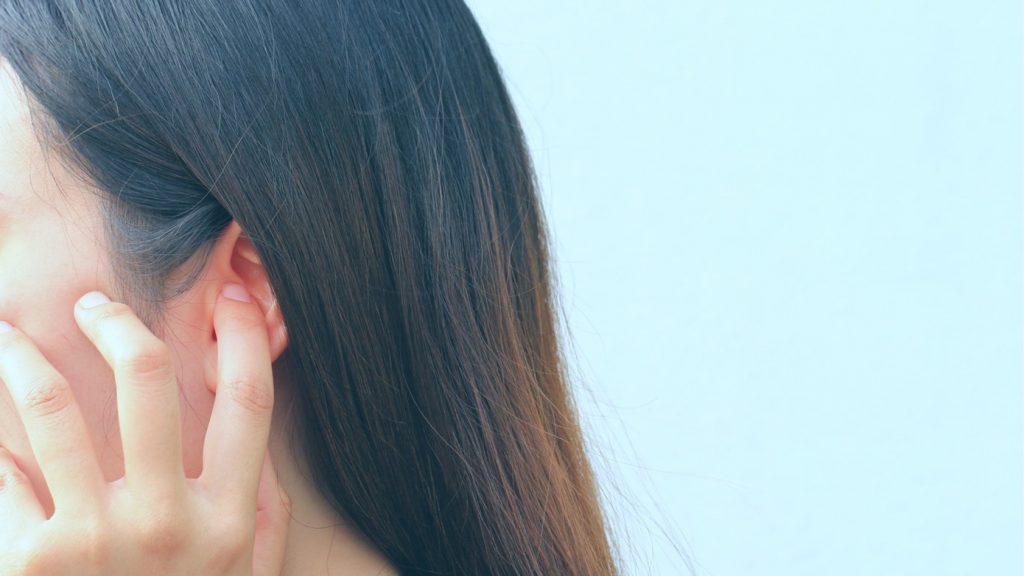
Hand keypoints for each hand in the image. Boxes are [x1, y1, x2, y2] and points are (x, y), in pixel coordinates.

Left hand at [0, 284, 289, 574]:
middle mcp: (165, 518)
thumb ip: (263, 512)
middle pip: (146, 380)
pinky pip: (0, 472)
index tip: (230, 298)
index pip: (247, 400)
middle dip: (116, 324)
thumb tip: (262, 446)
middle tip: (93, 305)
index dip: (240, 336)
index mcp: (228, 516)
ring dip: (19, 356)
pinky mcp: (29, 561)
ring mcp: (93, 538)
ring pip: (52, 408)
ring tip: (6, 333)